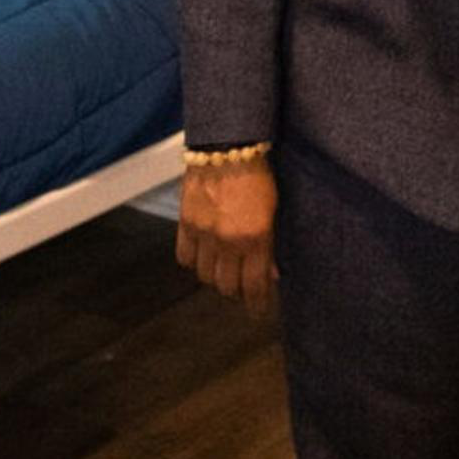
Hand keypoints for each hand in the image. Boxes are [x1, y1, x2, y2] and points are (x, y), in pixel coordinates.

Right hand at [176, 158, 277, 306]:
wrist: (227, 146)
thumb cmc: (258, 174)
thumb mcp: (274, 211)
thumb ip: (271, 245)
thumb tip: (272, 274)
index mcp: (255, 238)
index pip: (254, 286)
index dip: (257, 305)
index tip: (259, 312)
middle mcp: (227, 241)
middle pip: (226, 286)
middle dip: (236, 293)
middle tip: (242, 290)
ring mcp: (204, 233)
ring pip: (205, 276)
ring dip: (215, 278)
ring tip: (223, 273)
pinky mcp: (186, 223)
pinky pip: (185, 257)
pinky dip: (194, 262)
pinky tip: (203, 257)